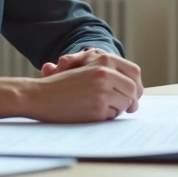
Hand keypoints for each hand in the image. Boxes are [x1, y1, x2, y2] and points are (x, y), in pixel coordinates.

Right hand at [0, 66, 140, 122]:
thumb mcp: (86, 69)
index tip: (135, 94)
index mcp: (104, 60)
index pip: (134, 72)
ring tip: (100, 107)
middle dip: (132, 101)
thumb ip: (109, 73)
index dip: (137, 85)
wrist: (40, 95)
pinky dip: (106, 117)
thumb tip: (135, 89)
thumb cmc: (62, 84)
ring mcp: (102, 91)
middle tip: (129, 108)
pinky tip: (91, 112)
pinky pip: (113, 116)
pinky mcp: (97, 108)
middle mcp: (105, 73)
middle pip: (133, 90)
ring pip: (125, 104)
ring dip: (117, 109)